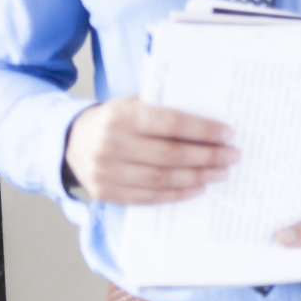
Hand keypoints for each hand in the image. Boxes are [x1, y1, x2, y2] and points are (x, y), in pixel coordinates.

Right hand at [62, 97, 236, 204]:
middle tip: (232, 156)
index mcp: (122, 117)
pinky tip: (197, 188)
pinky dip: (176, 194)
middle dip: (208, 157)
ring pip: (162, 179)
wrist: (68, 140)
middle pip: (171, 155)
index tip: (228, 134)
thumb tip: (211, 120)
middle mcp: (112, 145)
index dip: (203, 131)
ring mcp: (106, 172)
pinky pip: (147, 197)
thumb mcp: (134, 103)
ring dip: (197, 178)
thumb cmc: (114, 119)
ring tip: (220, 173)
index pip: (172, 124)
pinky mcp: (105, 193)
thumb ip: (163, 109)